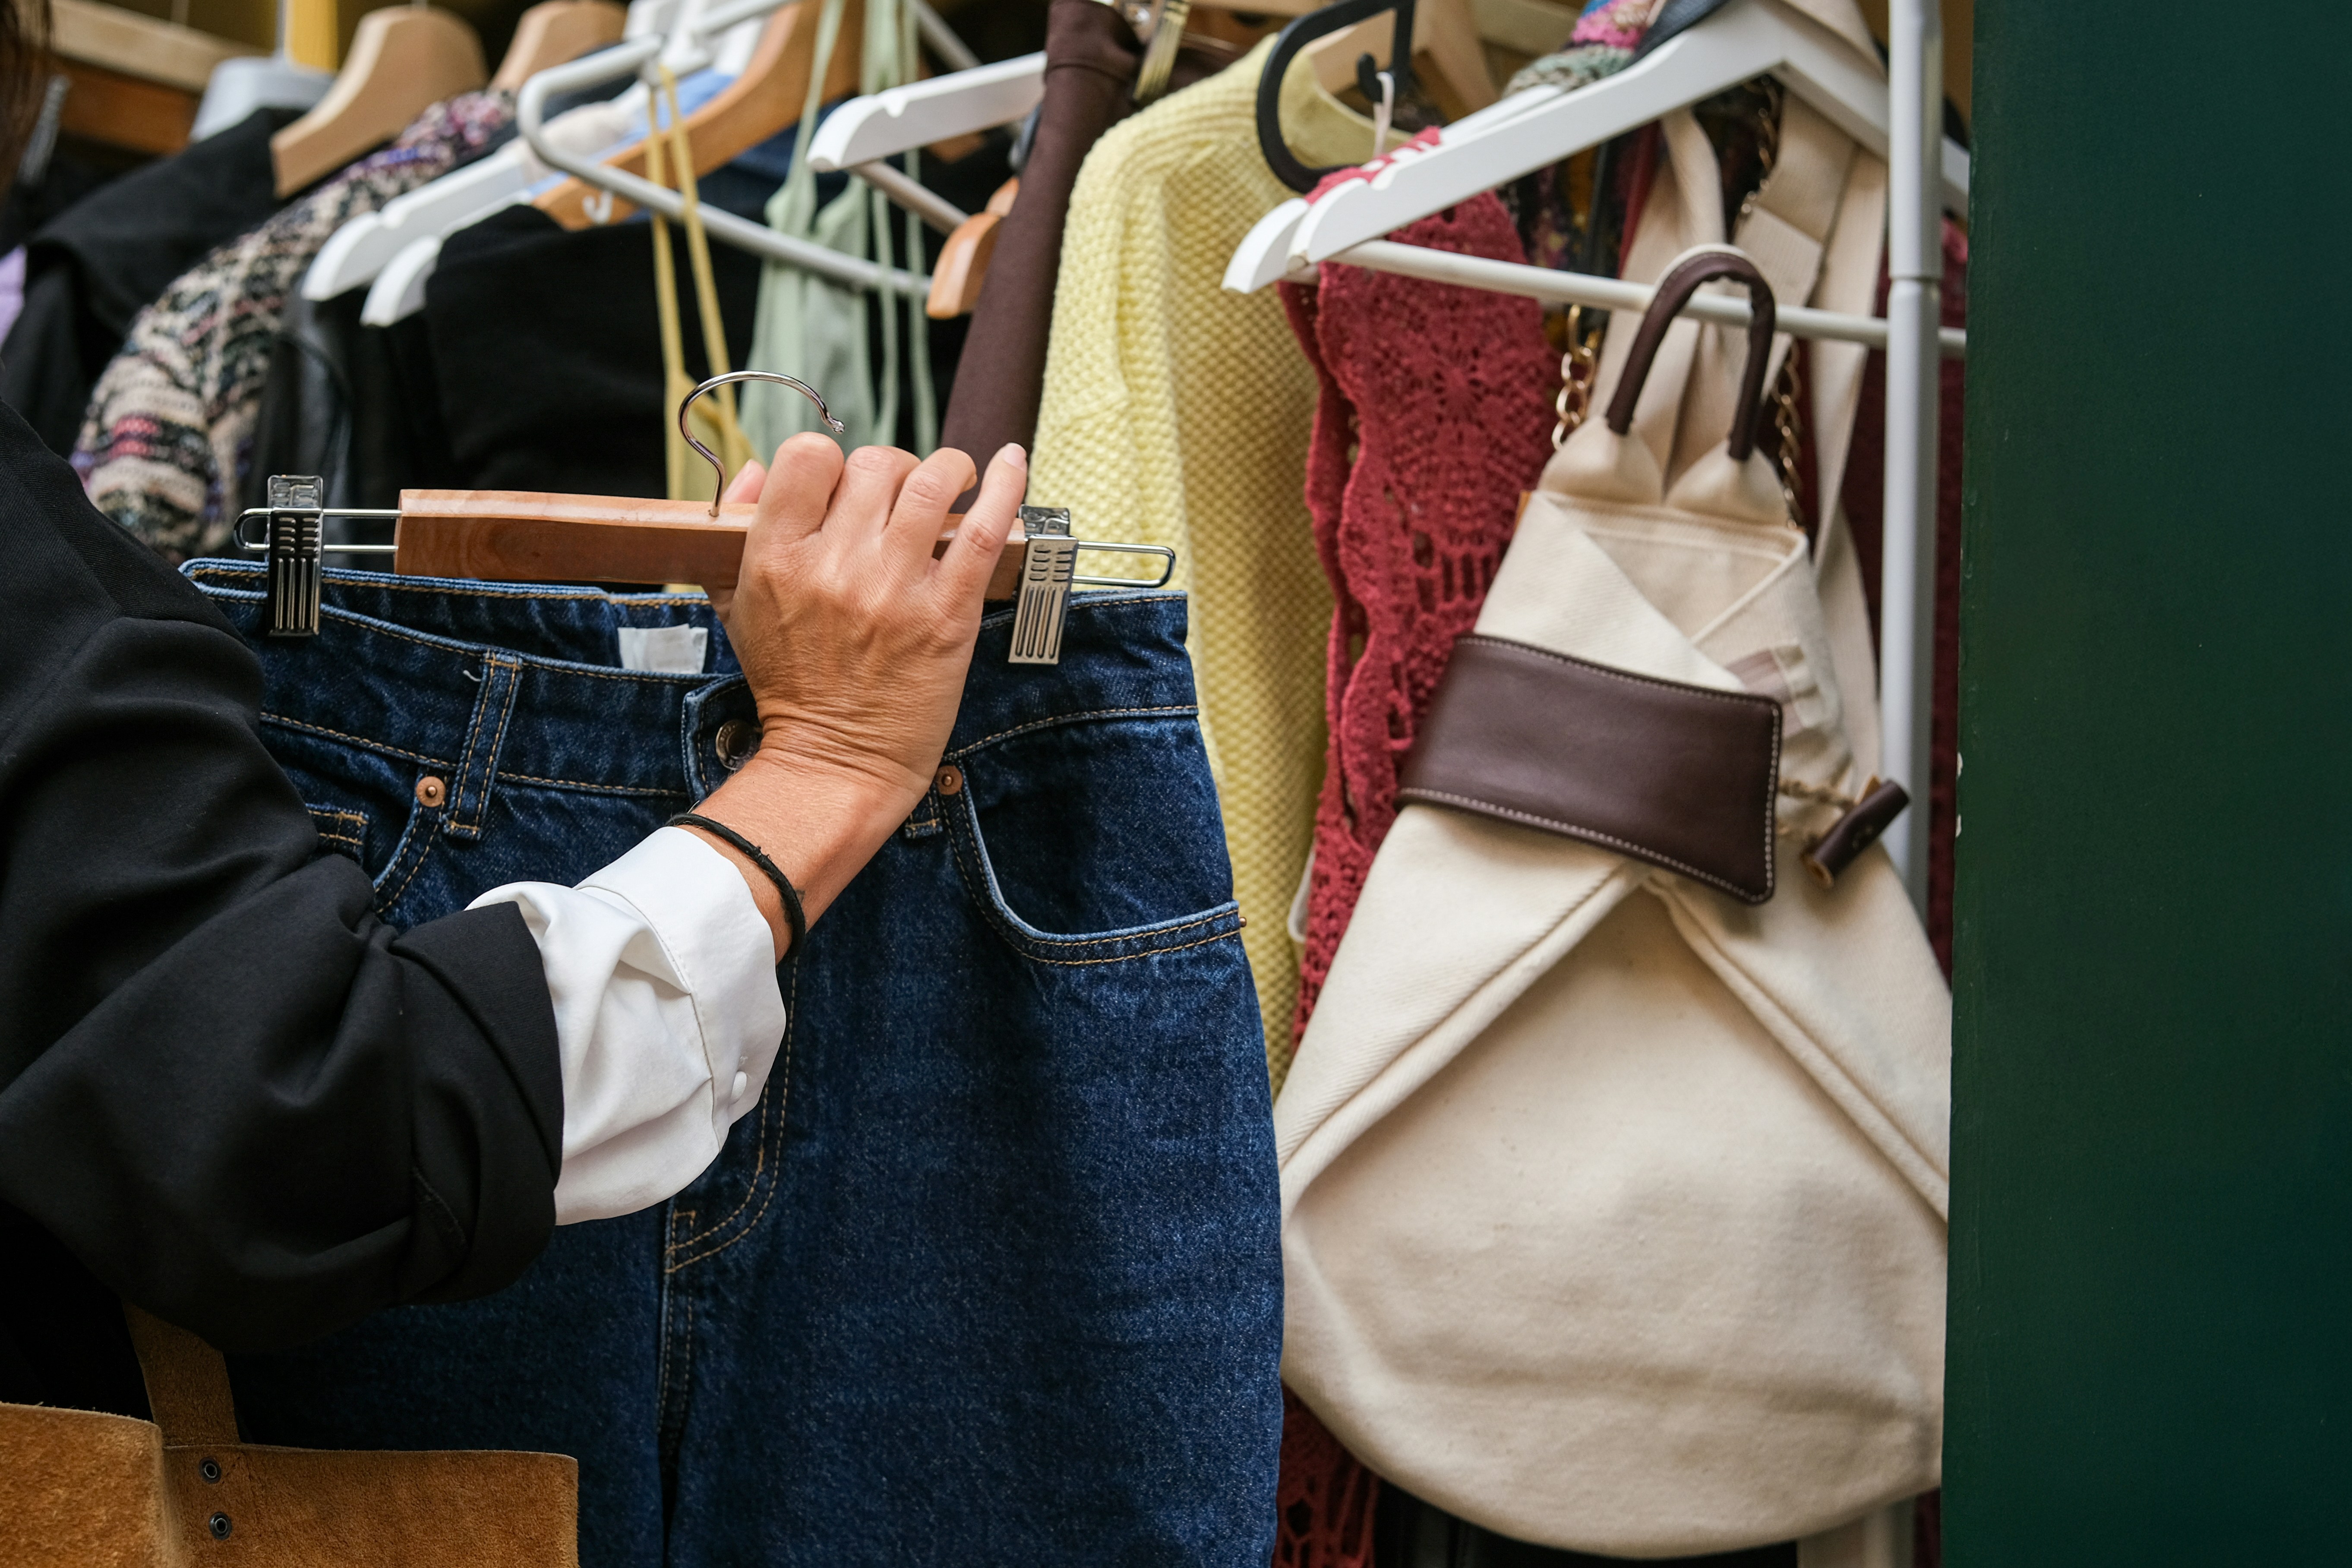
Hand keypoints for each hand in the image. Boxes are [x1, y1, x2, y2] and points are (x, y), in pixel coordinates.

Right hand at [683, 438, 1026, 957]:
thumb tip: (752, 472)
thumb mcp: (739, 605)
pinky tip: (1013, 462)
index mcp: (776, 558)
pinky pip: (983, 530)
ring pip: (930, 483)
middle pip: (875, 466)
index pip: (806, 457)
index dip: (832, 460)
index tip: (849, 485)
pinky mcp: (946, 614)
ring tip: (954, 480)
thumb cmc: (791, 684)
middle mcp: (834, 566)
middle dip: (895, 470)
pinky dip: (1005, 487)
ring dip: (949, 470)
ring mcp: (893, 588)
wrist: (834, 762)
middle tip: (904, 498)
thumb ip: (740, 530)